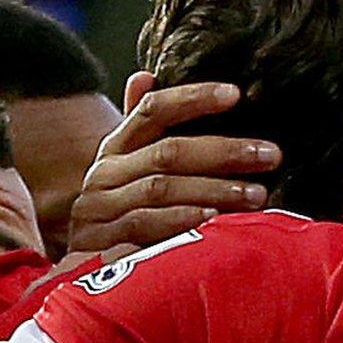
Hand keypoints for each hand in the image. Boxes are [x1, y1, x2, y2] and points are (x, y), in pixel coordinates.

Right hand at [66, 72, 280, 260]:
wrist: (71, 266)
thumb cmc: (120, 209)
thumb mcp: (129, 168)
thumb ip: (143, 127)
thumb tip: (145, 76)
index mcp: (116, 146)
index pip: (153, 110)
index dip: (192, 98)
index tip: (235, 95)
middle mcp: (106, 172)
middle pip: (167, 152)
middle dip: (223, 152)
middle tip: (270, 155)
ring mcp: (101, 208)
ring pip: (161, 189)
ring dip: (213, 189)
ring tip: (256, 194)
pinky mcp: (100, 243)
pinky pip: (144, 226)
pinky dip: (180, 221)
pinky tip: (213, 221)